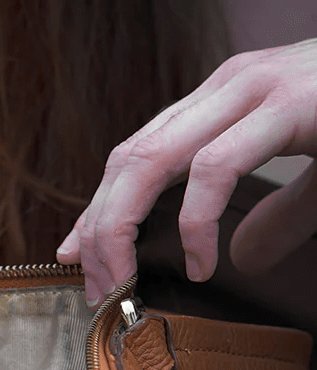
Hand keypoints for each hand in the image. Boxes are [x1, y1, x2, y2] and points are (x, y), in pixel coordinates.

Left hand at [56, 39, 316, 305]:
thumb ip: (277, 212)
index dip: (100, 205)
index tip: (77, 254)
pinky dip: (196, 220)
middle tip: (91, 283)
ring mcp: (256, 88)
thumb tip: (235, 258)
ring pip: (152, 158)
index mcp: (225, 97)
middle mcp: (228, 85)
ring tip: (120, 280)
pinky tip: (201, 264)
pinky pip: (217, 166)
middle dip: (98, 225)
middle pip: (128, 157)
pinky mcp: (292, 103)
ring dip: (122, 227)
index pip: (136, 151)